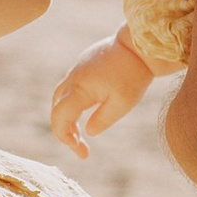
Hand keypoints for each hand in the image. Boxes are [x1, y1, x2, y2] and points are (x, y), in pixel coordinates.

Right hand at [50, 37, 149, 154]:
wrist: (140, 45)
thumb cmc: (134, 74)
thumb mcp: (122, 104)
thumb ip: (102, 120)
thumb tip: (88, 133)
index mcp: (80, 88)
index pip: (60, 116)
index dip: (65, 137)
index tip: (82, 152)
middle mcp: (73, 78)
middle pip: (56, 108)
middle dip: (64, 131)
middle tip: (81, 148)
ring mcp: (77, 69)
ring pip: (60, 97)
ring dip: (66, 117)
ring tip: (80, 135)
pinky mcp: (83, 65)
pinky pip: (70, 88)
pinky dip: (72, 104)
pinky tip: (86, 113)